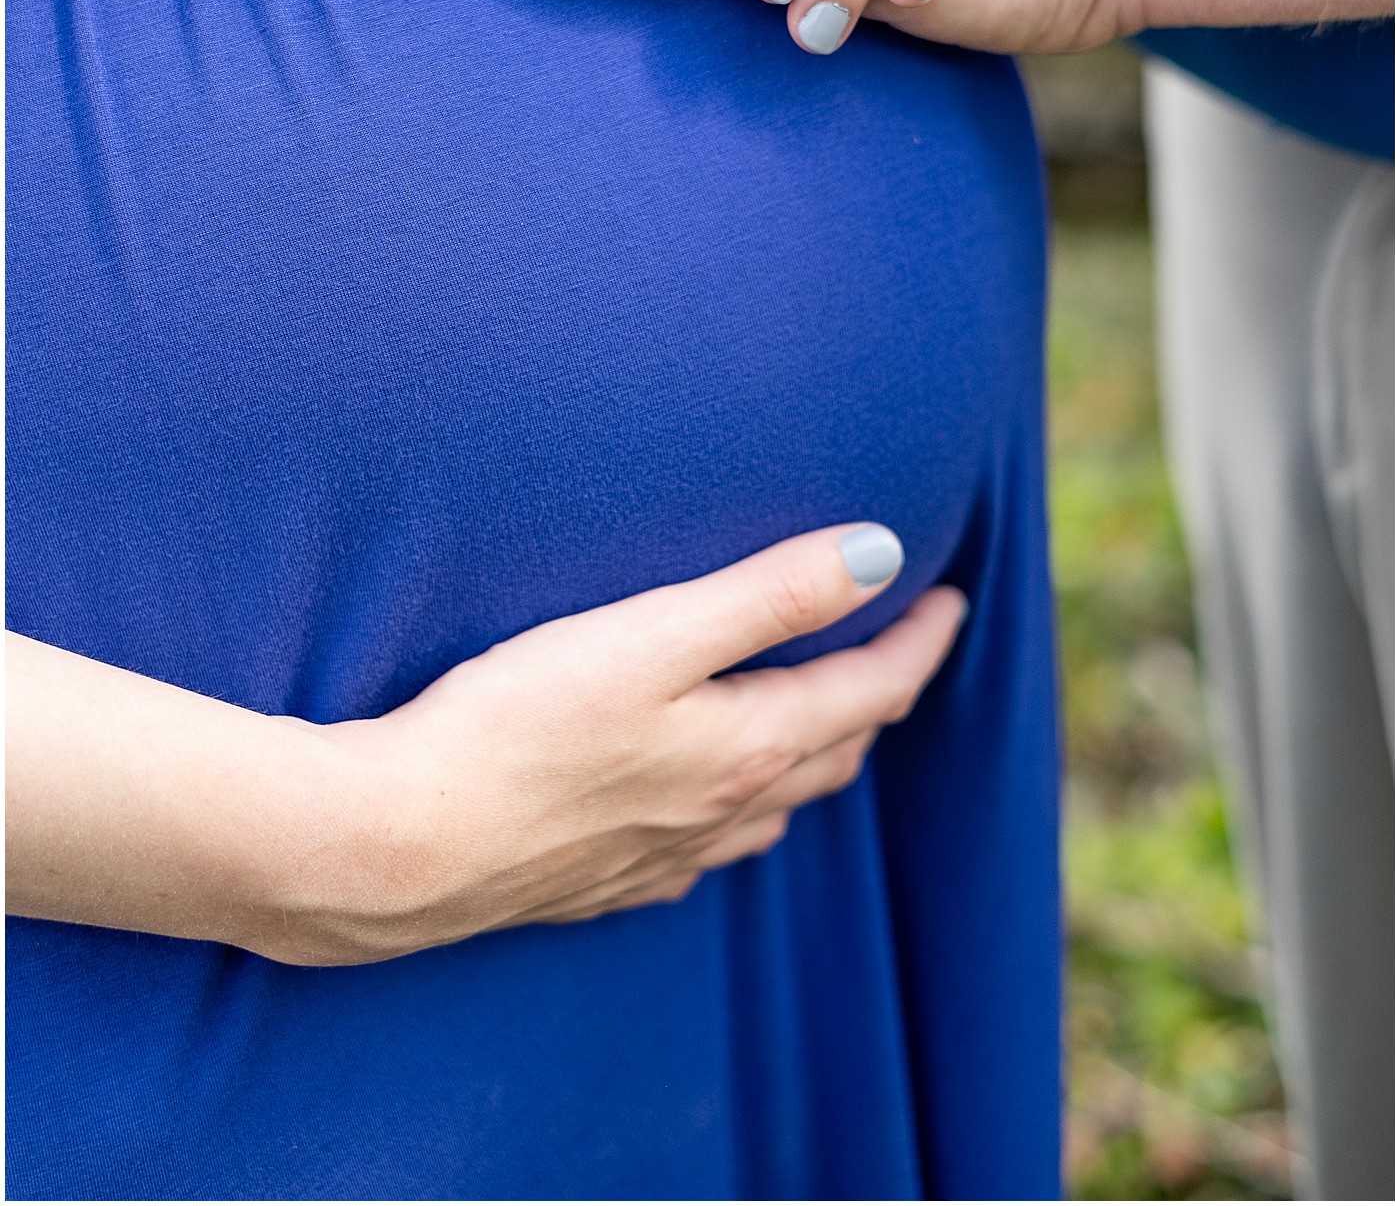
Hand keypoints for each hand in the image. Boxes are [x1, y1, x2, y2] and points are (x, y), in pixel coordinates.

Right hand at [8, 528, 967, 965]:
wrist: (395, 847)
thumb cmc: (515, 728)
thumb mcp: (652, 637)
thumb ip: (767, 595)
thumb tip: (880, 556)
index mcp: (746, 750)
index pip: (868, 694)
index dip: (918, 643)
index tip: (953, 598)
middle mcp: (719, 816)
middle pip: (831, 754)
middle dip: (876, 698)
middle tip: (898, 646)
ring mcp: (659, 859)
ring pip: (771, 808)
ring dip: (812, 756)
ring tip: (818, 714)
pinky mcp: (597, 884)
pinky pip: (703, 849)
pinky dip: (737, 810)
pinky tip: (709, 804)